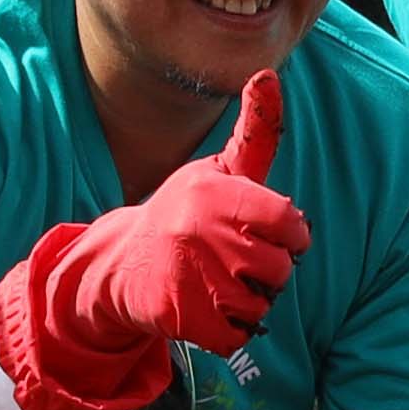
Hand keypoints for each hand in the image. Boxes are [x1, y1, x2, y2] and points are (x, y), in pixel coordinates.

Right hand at [0, 69, 309, 409]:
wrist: (117, 266)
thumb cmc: (183, 214)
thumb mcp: (219, 170)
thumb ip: (256, 131)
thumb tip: (266, 73)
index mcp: (217, 192)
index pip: (291, 223)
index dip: (289, 236)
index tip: (268, 234)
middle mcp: (200, 230)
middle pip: (279, 270)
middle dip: (265, 273)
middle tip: (234, 262)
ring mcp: (188, 273)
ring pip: (259, 306)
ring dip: (246, 304)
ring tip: (216, 284)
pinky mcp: (178, 314)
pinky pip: (234, 336)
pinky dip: (227, 332)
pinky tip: (206, 310)